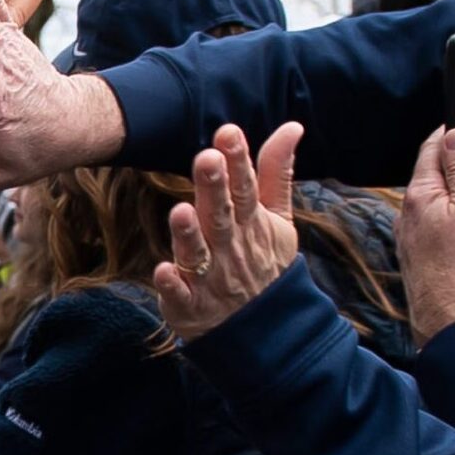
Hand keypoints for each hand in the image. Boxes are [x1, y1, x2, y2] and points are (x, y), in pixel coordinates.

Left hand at [149, 123, 302, 341]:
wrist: (265, 328)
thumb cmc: (264, 261)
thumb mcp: (278, 218)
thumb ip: (276, 172)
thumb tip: (292, 126)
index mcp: (251, 223)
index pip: (246, 188)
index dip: (238, 161)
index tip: (228, 133)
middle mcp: (230, 247)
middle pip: (221, 215)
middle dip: (214, 188)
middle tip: (206, 159)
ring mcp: (210, 278)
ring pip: (198, 253)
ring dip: (189, 234)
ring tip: (180, 211)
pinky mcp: (190, 305)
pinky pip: (180, 295)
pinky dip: (172, 286)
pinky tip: (162, 271)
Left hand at [399, 126, 454, 345]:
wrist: (447, 315)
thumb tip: (454, 134)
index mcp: (419, 194)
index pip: (431, 149)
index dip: (450, 136)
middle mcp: (409, 214)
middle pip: (444, 184)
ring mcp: (413, 238)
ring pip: (451, 215)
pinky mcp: (422, 259)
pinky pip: (450, 241)